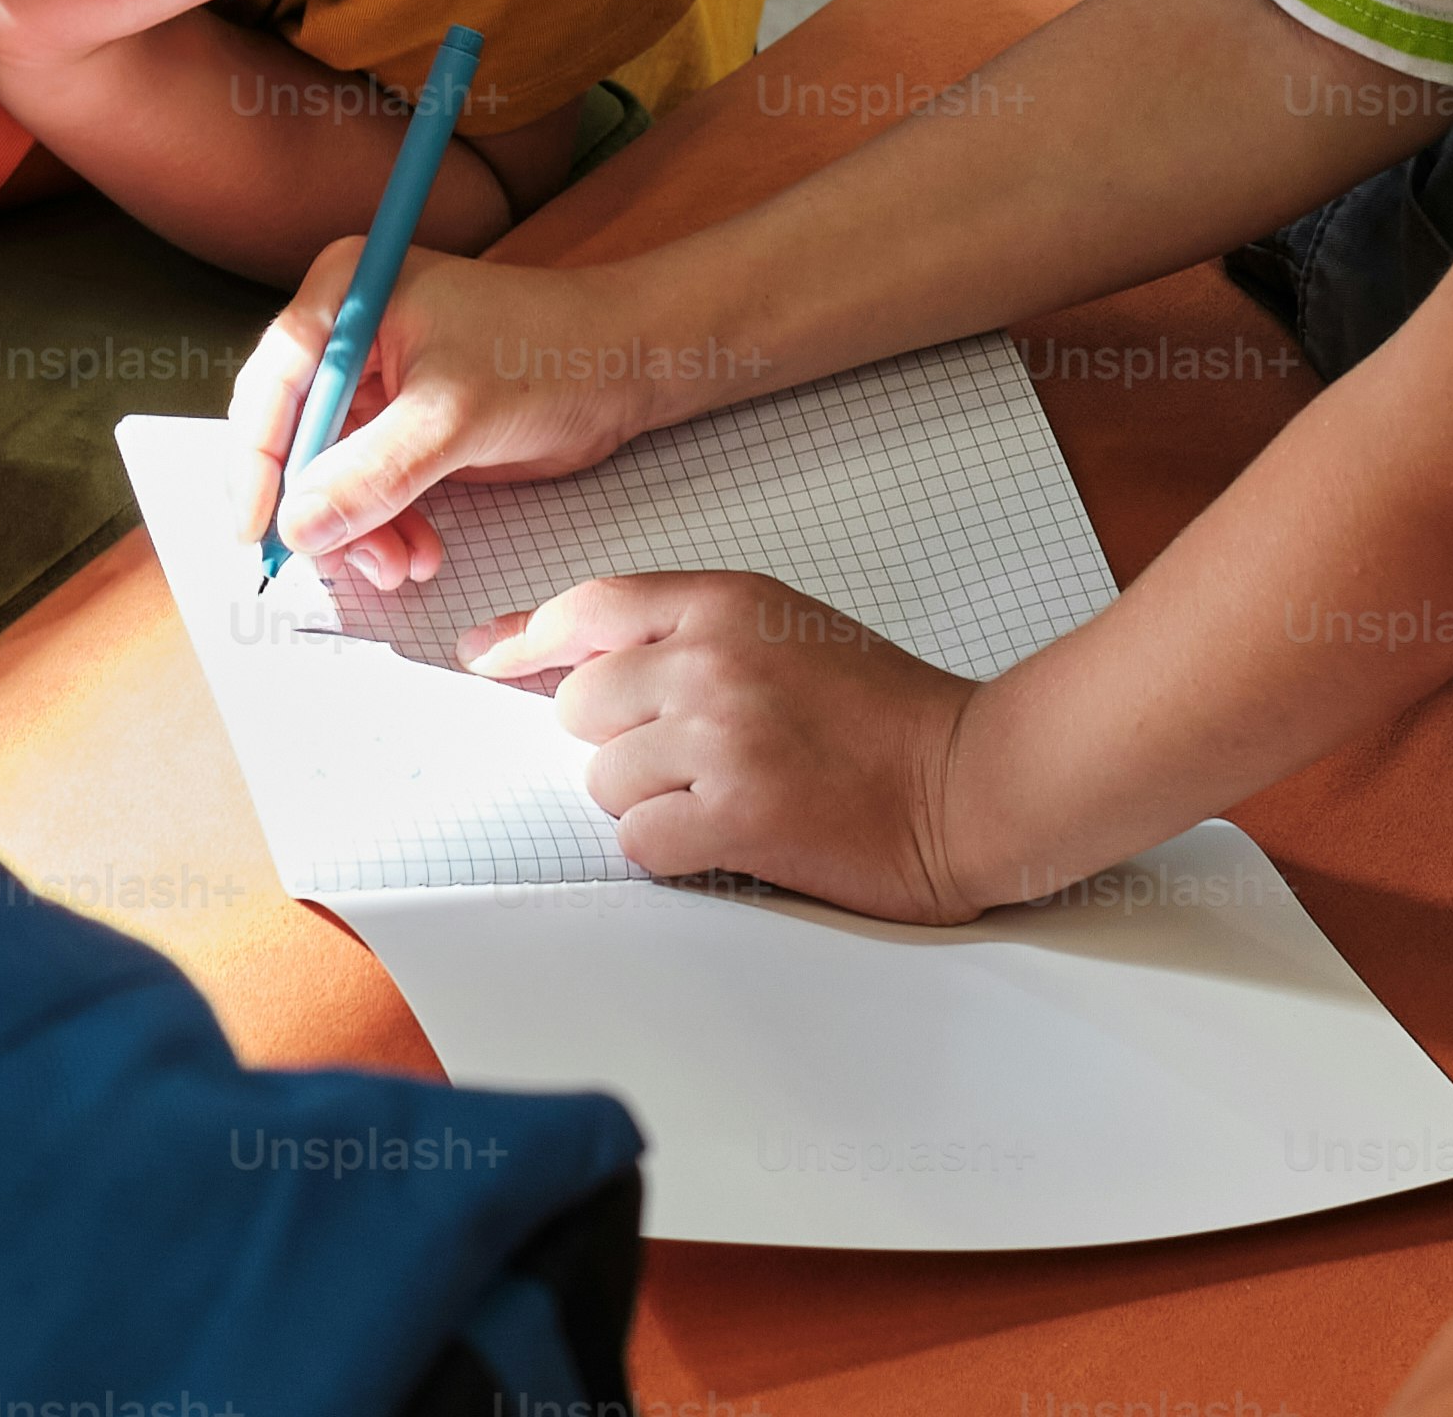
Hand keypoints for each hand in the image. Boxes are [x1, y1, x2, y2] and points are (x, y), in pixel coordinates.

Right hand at [222, 241, 668, 592]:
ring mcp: (374, 382)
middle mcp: (347, 333)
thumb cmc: (552, 352)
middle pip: (293, 437)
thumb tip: (298, 528)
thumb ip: (372, 472)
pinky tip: (418, 553)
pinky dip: (386, 527)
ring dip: (358, 530)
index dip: (255, 464)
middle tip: (350, 565)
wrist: (627, 364)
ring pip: (330, 475)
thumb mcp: (454, 414)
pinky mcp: (404, 424)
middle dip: (319, 509)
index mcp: (344, 295)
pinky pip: (368, 488)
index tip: (257, 533)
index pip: (272, 385)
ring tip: (401, 566)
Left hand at [466, 571, 990, 923]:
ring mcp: (723, 738)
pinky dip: (672, 849)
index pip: (588, 607)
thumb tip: (561, 655)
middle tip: (685, 758)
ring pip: (604, 782)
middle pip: (579, 707)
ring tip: (724, 794)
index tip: (485, 659)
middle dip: (615, 742)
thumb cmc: (879, 709)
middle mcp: (712, 661)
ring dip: (649, 801)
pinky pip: (640, 840)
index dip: (525, 638)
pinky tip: (728, 835)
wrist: (967, 777)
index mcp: (723, 603)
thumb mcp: (778, 630)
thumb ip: (680, 631)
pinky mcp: (738, 815)